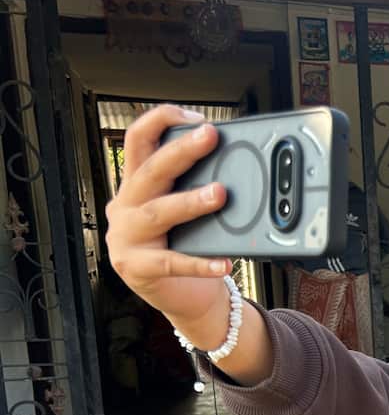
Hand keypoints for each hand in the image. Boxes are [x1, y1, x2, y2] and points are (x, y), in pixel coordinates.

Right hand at [105, 105, 233, 344]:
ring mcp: (125, 237)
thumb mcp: (187, 211)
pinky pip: (172, 263)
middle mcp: (124, 206)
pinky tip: (223, 262)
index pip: (138, 140)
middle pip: (150, 171)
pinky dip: (200, 263)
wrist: (181, 296)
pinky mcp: (137, 268)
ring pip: (159, 213)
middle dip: (181, 151)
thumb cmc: (187, 245)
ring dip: (190, 201)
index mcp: (135, 184)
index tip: (196, 118)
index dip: (162, 121)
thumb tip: (238, 164)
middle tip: (210, 137)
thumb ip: (198, 185)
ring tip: (219, 194)